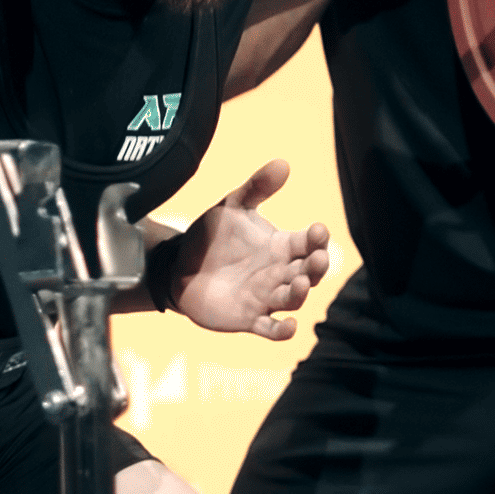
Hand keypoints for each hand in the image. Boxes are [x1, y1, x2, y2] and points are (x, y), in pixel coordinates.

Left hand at [166, 160, 330, 340]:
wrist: (177, 267)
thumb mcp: (231, 207)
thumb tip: (283, 163)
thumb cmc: (211, 237)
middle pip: (308, 272)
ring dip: (300, 293)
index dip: (316, 238)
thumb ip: (256, 187)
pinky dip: (282, 331)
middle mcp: (278, 273)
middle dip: (316, 266)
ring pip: (293, 299)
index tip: (317, 230)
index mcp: (280, 246)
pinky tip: (290, 327)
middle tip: (317, 258)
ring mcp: (265, 297)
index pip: (308, 242)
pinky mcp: (249, 318)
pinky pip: (271, 329)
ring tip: (300, 284)